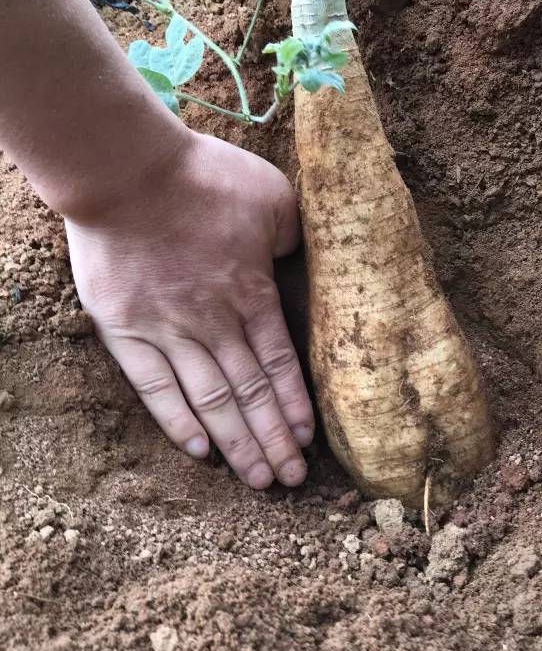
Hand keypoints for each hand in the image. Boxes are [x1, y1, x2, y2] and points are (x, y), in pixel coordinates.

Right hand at [65, 131, 313, 489]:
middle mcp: (215, 322)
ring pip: (210, 400)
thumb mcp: (273, 195)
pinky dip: (177, 421)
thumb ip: (291, 235)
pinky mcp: (126, 330)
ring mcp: (168, 330)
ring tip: (256, 480)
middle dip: (273, 441)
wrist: (127, 170)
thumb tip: (297, 258)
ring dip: (236, 442)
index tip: (306, 442)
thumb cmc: (202, 176)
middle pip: (250, 393)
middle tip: (290, 480)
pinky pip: (155, 388)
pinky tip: (199, 451)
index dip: (294, 407)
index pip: (281, 364)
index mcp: (251, 292)